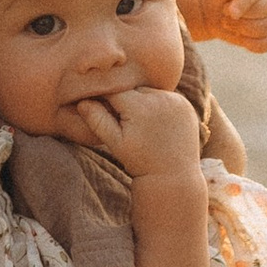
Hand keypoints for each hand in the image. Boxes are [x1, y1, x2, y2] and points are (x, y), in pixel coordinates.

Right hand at [58, 84, 203, 179]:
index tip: (105, 111)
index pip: (114, 92)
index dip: (106, 101)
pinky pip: (166, 96)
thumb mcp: (115, 143)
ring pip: (149, 92)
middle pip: (133, 90)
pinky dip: (160, 104)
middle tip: (127, 122)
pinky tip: (158, 122)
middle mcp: (158, 98)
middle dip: (127, 102)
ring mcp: (174, 100)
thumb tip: (82, 101)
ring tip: (143, 124)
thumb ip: (97, 120)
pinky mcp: (185, 104)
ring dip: (143, 102)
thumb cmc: (140, 161)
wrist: (173, 176)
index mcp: (138, 106)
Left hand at [176, 0, 266, 53]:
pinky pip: (265, 45)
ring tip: (226, 21)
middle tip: (224, 11)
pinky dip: (248, 42)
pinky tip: (236, 34)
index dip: (244, 1)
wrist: (215, 4)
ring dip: (241, 28)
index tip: (230, 11)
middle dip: (240, 15)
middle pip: (265, 9)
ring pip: (265, 28)